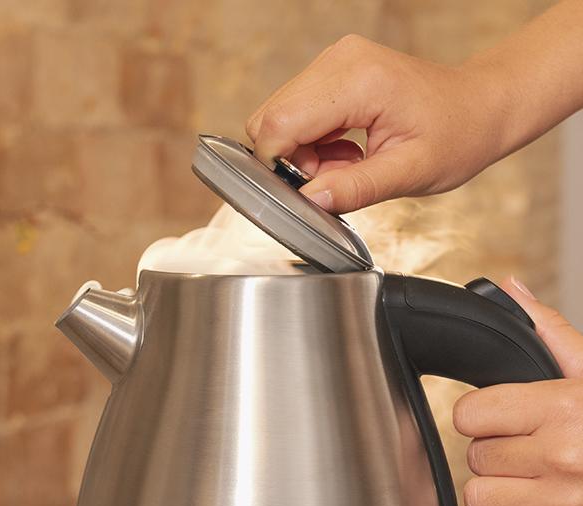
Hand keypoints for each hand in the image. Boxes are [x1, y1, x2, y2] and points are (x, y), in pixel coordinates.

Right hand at [244, 35, 505, 213]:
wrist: (479, 106)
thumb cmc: (455, 135)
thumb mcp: (408, 173)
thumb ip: (354, 189)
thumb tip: (308, 201)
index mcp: (358, 80)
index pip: (279, 124)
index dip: (281, 166)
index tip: (313, 187)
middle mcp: (338, 60)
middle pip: (270, 119)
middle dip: (290, 160)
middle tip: (336, 176)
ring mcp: (333, 61)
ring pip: (277, 118)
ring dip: (301, 154)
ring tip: (347, 162)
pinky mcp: (331, 71)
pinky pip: (294, 114)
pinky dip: (311, 143)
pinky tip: (345, 149)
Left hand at [454, 278, 582, 505]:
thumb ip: (551, 334)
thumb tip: (509, 291)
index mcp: (565, 407)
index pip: (470, 413)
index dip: (484, 413)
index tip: (505, 414)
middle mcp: (561, 455)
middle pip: (475, 454)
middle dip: (498, 448)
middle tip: (533, 444)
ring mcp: (563, 501)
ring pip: (478, 496)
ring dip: (498, 488)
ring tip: (532, 476)